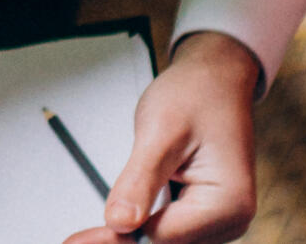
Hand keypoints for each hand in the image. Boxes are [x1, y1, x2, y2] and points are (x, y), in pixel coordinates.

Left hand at [65, 31, 261, 243]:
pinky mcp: (206, 214)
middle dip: (122, 238)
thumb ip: (140, 180)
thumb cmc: (196, 94)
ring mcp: (221, 219)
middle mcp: (231, 218)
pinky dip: (142, 225)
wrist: (214, 78)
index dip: (119, 237)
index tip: (77, 240)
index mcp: (228, 203)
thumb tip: (120, 223)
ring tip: (89, 234)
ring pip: (164, 240)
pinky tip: (118, 221)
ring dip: (132, 233)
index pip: (163, 238)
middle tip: (74, 241)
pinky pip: (168, 230)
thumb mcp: (160, 132)